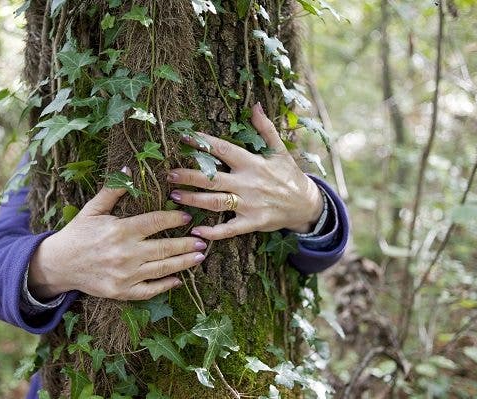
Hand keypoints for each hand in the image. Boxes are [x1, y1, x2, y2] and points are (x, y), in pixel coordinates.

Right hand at [28, 168, 206, 300]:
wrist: (58, 264)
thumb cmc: (77, 233)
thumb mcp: (93, 209)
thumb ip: (113, 190)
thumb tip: (129, 168)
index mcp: (120, 230)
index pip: (155, 222)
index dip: (174, 219)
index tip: (188, 217)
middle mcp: (125, 254)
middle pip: (165, 248)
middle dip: (187, 243)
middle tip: (202, 239)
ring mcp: (124, 275)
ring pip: (162, 269)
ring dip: (184, 263)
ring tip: (199, 257)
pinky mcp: (121, 292)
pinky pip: (149, 290)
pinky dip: (165, 286)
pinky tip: (178, 280)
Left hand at [167, 102, 323, 239]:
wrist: (306, 205)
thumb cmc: (288, 175)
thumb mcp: (280, 151)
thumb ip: (265, 128)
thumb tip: (255, 105)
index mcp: (253, 164)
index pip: (224, 150)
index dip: (204, 143)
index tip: (185, 137)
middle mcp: (248, 183)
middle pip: (214, 179)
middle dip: (190, 176)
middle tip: (170, 173)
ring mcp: (249, 204)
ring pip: (216, 202)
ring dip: (193, 200)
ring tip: (174, 195)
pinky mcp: (251, 222)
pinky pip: (230, 229)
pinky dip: (214, 232)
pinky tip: (197, 231)